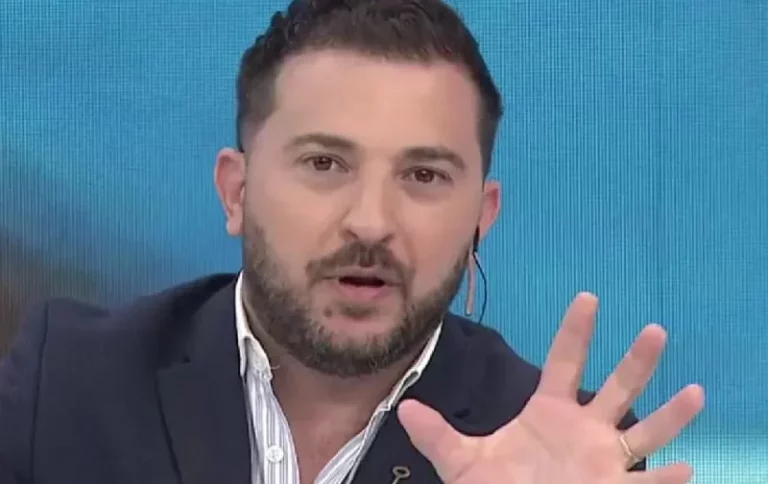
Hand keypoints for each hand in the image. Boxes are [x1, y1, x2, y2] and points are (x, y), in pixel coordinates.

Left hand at [399, 293, 704, 483]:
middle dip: (635, 361)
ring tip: (695, 392)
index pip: (564, 362)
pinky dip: (667, 480)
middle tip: (654, 330)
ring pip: (644, 432)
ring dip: (671, 415)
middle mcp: (584, 430)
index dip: (576, 330)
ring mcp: (603, 461)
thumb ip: (438, 435)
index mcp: (549, 412)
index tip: (588, 297)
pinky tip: (687, 469)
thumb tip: (403, 409)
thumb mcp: (462, 463)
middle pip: (615, 388)